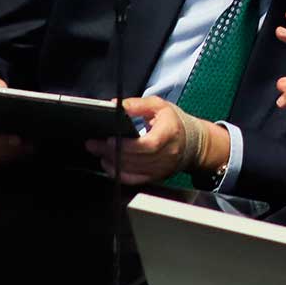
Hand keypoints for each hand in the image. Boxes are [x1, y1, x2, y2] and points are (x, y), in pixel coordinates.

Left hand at [85, 96, 213, 184]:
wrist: (192, 141)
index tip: (110, 139)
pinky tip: (109, 164)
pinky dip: (119, 173)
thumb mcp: (159, 106)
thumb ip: (137, 105)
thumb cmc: (174, 122)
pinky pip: (135, 179)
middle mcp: (168, 153)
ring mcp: (162, 167)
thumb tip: (116, 106)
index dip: (127, 145)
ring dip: (112, 162)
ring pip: (134, 170)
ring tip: (98, 151)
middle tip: (93, 144)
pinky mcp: (156, 176)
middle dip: (111, 152)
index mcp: (169, 133)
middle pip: (137, 158)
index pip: (149, 144)